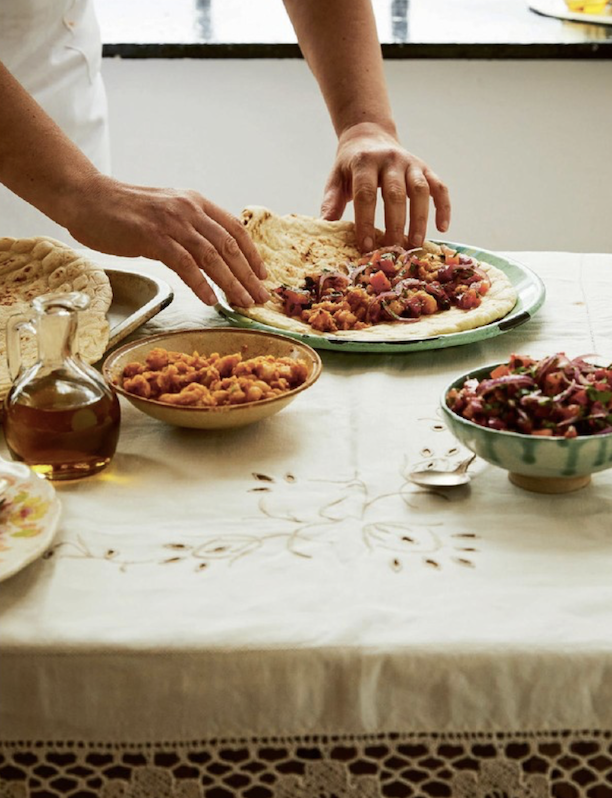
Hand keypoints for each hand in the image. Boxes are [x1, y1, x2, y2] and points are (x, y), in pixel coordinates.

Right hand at [64, 175, 269, 306]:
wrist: (88, 198)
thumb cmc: (125, 211)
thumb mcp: (167, 212)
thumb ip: (190, 229)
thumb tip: (213, 255)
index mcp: (196, 203)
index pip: (235, 229)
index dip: (253, 254)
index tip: (263, 276)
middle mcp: (189, 209)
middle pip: (229, 246)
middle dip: (248, 275)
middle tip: (261, 298)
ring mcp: (171, 222)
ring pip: (212, 256)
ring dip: (231, 283)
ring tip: (243, 303)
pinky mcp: (153, 237)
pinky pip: (185, 264)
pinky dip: (201, 284)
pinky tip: (211, 300)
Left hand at [320, 122, 450, 251]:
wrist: (369, 135)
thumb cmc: (351, 166)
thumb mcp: (336, 179)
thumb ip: (331, 202)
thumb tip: (324, 226)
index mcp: (364, 162)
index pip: (366, 193)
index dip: (366, 220)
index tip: (366, 246)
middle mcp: (390, 160)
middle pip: (395, 194)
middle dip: (395, 224)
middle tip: (393, 250)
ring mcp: (411, 163)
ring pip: (420, 190)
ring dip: (420, 218)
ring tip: (416, 243)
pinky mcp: (425, 168)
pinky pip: (440, 187)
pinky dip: (443, 207)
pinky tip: (442, 228)